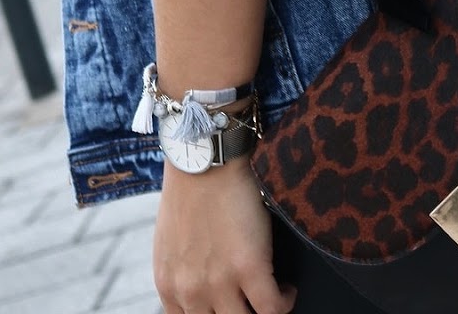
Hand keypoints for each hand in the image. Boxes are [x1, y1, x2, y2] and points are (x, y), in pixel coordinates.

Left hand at [154, 157, 296, 313]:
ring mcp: (220, 282)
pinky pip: (272, 307)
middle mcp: (191, 291)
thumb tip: (198, 288)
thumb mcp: (170, 242)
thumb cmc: (190, 190)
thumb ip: (181, 272)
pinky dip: (284, 301)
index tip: (230, 308)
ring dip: (262, 311)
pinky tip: (287, 289)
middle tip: (251, 303)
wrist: (205, 158)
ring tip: (272, 296)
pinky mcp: (250, 266)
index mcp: (169, 286)